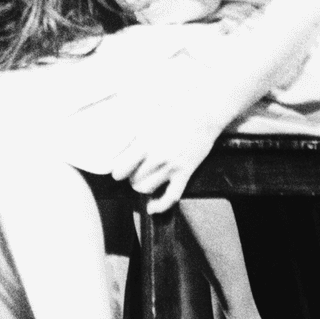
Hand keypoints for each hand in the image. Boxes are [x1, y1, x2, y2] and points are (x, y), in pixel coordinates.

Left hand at [109, 101, 226, 215]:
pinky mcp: (185, 173)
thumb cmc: (175, 111)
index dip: (117, 171)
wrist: (203, 114)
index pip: (121, 168)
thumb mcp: (149, 117)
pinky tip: (152, 207)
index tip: (118, 169)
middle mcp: (157, 157)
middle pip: (133, 180)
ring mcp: (171, 167)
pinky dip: (160, 206)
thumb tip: (116, 139)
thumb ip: (133, 131)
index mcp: (145, 142)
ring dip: (141, 187)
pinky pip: (171, 197)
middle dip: (130, 177)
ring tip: (142, 179)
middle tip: (132, 171)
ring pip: (146, 189)